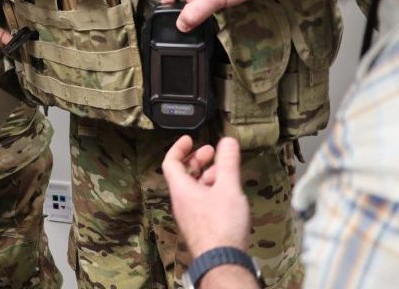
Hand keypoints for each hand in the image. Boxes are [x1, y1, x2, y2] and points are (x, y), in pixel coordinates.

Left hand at [162, 136, 250, 256]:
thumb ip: (228, 162)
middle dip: (196, 160)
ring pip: (193, 188)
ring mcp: (190, 215)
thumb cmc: (221, 225)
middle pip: (183, 174)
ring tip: (224, 170)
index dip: (178, 148)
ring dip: (206, 175)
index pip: (170, 162)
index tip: (190, 139)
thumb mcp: (227, 187)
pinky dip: (211, 190)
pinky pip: (201, 201)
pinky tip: (226, 192)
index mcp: (181, 190)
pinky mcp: (200, 225)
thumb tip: (227, 140)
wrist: (222, 260)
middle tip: (211, 152)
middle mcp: (181, 201)